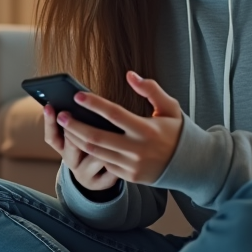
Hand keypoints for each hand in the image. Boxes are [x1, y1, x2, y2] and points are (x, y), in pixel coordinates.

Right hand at [42, 101, 119, 191]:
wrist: (101, 178)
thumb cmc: (91, 149)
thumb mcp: (80, 138)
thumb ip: (79, 124)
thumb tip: (81, 102)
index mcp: (63, 149)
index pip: (52, 136)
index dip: (49, 122)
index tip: (49, 106)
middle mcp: (70, 162)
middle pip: (71, 144)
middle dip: (78, 128)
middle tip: (82, 115)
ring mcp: (83, 174)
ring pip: (94, 155)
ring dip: (104, 143)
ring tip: (114, 133)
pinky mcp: (99, 184)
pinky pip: (109, 168)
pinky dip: (117, 159)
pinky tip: (124, 153)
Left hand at [53, 71, 183, 185]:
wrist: (190, 165)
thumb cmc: (177, 132)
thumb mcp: (170, 107)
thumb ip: (151, 89)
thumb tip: (130, 75)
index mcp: (147, 129)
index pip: (114, 114)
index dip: (94, 104)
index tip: (77, 96)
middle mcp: (138, 149)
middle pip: (97, 137)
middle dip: (75, 126)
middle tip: (61, 115)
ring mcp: (132, 165)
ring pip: (96, 152)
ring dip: (77, 139)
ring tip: (65, 127)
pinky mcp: (129, 176)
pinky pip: (105, 163)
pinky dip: (91, 152)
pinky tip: (80, 141)